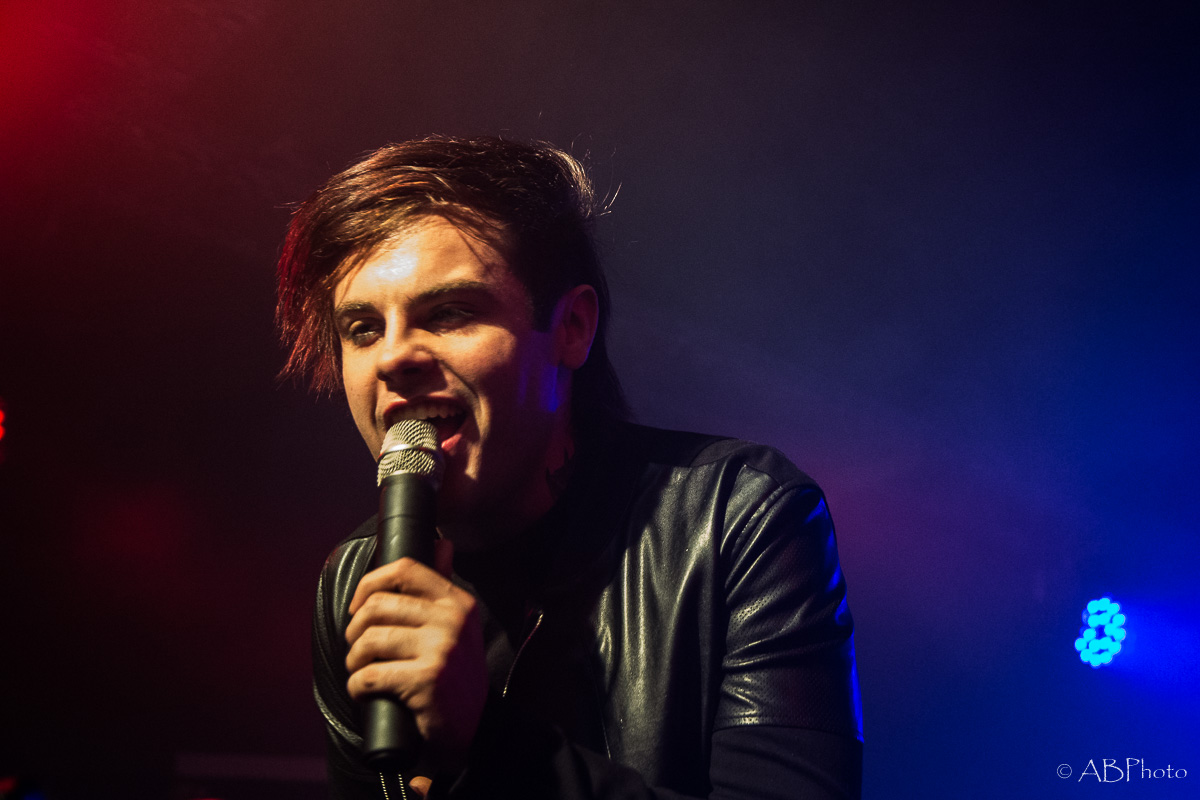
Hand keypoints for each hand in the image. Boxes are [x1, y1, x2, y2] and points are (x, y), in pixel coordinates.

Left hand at [345, 541, 486, 768]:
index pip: (405, 570)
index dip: (370, 582)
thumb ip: (445, 584)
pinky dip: (357, 686)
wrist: (473, 726)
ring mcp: (441, 649)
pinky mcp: (427, 680)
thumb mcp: (459, 625)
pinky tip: (365, 692)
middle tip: (357, 648)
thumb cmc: (456, 674)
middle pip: (377, 606)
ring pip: (369, 641)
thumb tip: (442, 543)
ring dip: (354, 660)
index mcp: (457, 602)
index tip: (357, 606)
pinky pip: (370, 675)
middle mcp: (453, 620)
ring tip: (360, 670)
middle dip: (354, 630)